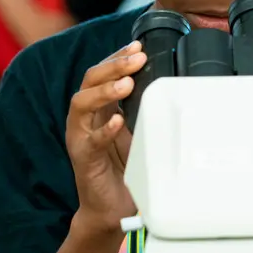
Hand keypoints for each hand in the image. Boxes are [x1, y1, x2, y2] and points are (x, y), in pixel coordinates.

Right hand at [66, 41, 144, 235]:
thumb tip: (172, 83)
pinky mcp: (83, 161)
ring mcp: (81, 138)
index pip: (101, 73)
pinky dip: (104, 130)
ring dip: (105, 91)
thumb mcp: (141, 130)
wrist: (113, 208)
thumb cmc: (127, 166)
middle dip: (113, 65)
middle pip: (89, 81)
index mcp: (99, 108)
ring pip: (81, 105)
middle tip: (137, 57)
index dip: (117, 57)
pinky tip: (117, 121)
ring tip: (127, 83)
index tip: (138, 44)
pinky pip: (89, 142)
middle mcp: (85, 119)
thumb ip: (146, 108)